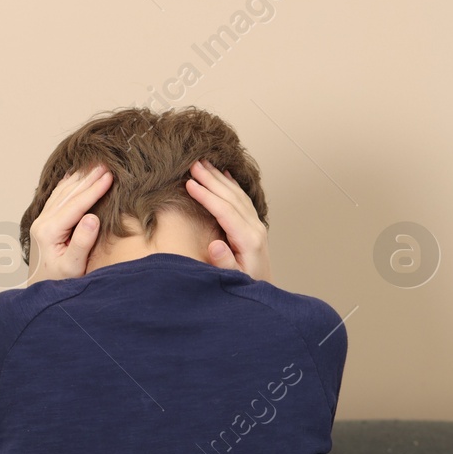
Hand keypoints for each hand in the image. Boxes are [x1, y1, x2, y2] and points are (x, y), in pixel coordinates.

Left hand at [26, 164, 111, 283]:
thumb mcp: (73, 266)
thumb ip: (82, 243)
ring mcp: (40, 221)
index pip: (76, 205)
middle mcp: (42, 223)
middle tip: (106, 163)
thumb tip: (92, 217)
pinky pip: (56, 198)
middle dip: (88, 178)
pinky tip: (74, 176)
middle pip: (68, 194)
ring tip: (95, 165)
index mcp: (49, 232)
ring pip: (61, 193)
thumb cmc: (59, 283)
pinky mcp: (43, 223)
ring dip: (79, 178)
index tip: (109, 176)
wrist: (40, 292)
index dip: (94, 189)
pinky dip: (67, 185)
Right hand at [186, 159, 270, 282]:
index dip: (207, 196)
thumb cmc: (244, 286)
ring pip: (237, 195)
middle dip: (211, 179)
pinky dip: (232, 184)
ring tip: (203, 163)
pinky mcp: (255, 225)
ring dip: (219, 177)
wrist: (262, 290)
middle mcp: (255, 228)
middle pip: (231, 197)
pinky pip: (243, 199)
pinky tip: (224, 173)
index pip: (225, 211)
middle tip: (193, 163)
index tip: (190, 183)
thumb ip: (225, 264)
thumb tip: (215, 245)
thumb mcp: (233, 280)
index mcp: (249, 240)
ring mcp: (257, 225)